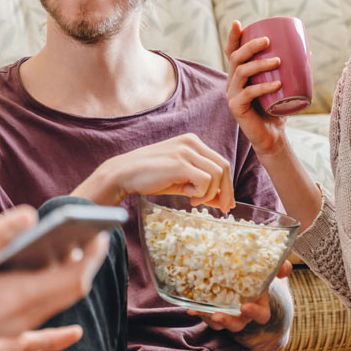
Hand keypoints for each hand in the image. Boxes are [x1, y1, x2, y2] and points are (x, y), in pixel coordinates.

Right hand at [0, 206, 110, 350]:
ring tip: (75, 239)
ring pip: (59, 297)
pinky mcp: (10, 325)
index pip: (73, 279)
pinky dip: (52, 281)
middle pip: (73, 289)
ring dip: (71, 271)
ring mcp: (18, 324)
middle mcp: (24, 315)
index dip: (93, 257)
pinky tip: (44, 259)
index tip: (102, 232)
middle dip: (87, 261)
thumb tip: (30, 214)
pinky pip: (44, 303)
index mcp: (16, 297)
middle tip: (95, 231)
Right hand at [71, 134, 235, 210]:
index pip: (220, 162)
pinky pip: (205, 180)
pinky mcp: (180, 163)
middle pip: (224, 167)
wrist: (123, 174)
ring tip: (193, 200)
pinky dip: (201, 193)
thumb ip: (200, 186)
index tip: (225, 202)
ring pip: (217, 175)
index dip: (227, 184)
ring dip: (209, 193)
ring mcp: (185, 151)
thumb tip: (223, 200)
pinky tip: (187, 197)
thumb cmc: (150, 177)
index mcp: (192, 142)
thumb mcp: (180, 180)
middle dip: (226, 191)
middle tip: (223, 208)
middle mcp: (191, 142)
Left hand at [187, 261, 291, 350]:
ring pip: (218, 323)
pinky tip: (189, 305)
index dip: (254, 313)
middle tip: (217, 314)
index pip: (261, 316)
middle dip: (227, 321)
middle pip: (236, 324)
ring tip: (197, 310)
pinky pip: (204, 315)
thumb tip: (285, 267)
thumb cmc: (256, 274)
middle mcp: (242, 313)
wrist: (241, 274)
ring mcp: (226, 313)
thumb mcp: (267, 269)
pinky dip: (196, 311)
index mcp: (258, 304)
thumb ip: (278, 267)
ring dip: (207, 318)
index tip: (245, 306)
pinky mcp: (211, 309)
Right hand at [225, 21, 288, 156]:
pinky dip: (263, 87)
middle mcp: (232, 81)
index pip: (232, 51)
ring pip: (241, 72)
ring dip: (260, 64)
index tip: (237, 23)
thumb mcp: (282, 85)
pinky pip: (247, 93)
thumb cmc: (276, 108)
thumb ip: (289, 70)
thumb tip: (308, 50)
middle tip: (268, 41)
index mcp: (239, 73)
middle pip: (235, 57)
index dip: (233, 37)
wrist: (272, 135)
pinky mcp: (236, 107)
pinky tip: (277, 84)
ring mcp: (231, 94)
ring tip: (278, 61)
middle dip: (250, 46)